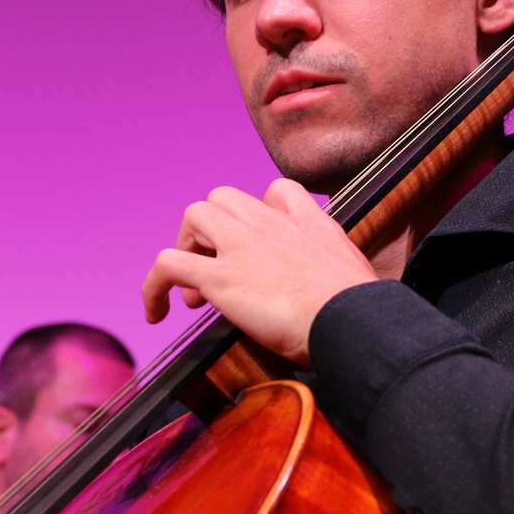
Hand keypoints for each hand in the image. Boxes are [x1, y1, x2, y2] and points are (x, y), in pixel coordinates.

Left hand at [140, 178, 376, 364]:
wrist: (353, 321)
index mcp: (308, 223)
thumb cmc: (361, 313)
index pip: (276, 192)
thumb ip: (336, 272)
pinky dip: (152, 286)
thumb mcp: (354, 276)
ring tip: (193, 295)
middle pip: (223, 198)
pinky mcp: (220, 277)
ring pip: (194, 215)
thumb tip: (341, 301)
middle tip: (216, 273)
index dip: (257, 215)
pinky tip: (155, 313)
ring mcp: (242, 246)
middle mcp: (271, 225)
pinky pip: (167, 264)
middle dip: (212, 233)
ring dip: (185, 248)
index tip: (256, 247)